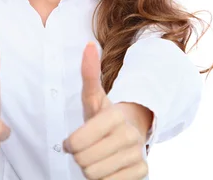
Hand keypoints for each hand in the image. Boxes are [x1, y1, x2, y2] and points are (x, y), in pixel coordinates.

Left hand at [63, 42, 148, 179]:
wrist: (133, 129)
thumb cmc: (105, 115)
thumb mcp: (93, 96)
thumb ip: (88, 73)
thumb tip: (89, 45)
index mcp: (115, 117)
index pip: (77, 143)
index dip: (70, 144)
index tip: (72, 141)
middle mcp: (129, 136)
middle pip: (83, 161)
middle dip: (80, 156)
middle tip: (88, 148)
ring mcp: (137, 155)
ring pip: (94, 175)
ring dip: (90, 168)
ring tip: (98, 156)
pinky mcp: (142, 172)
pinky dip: (104, 179)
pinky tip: (108, 166)